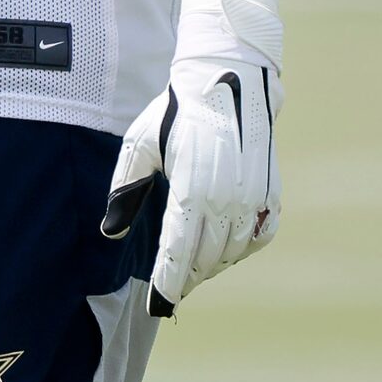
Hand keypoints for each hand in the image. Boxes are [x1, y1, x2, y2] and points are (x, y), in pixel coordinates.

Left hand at [101, 0, 282, 315]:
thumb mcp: (141, 143)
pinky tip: (224, 245)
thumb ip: (125, 190)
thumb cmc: (177, 111)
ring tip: (192, 266)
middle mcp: (228, 199)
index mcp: (194, 188)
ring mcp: (254, 198)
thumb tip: (110, 231)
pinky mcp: (271, 194)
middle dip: (186, 276)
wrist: (227, 78)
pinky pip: (258, 237)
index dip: (168, 283)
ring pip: (232, 253)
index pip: (179, 252)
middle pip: (205, 259)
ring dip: (211, 264)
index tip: (158, 303)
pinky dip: (241, 248)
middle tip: (170, 283)